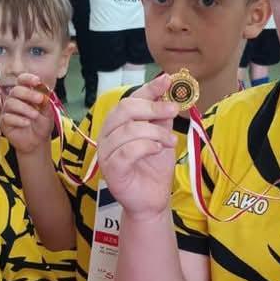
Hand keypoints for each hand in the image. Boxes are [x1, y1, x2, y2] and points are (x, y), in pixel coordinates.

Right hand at [0, 73, 54, 154]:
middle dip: (28, 93)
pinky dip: (18, 119)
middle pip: (15, 90)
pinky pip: (7, 117)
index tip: (37, 81)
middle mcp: (14, 99)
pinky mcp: (4, 122)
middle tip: (40, 99)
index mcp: (25, 94)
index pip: (22, 80)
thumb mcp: (48, 112)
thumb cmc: (41, 125)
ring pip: (11, 103)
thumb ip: (45, 101)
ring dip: (25, 108)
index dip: (28, 78)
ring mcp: (8, 110)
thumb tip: (44, 89)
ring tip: (35, 115)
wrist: (38, 142)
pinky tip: (27, 123)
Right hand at [97, 72, 179, 220]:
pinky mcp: (111, 170)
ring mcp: (106, 153)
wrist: (152, 200)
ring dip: (155, 132)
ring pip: (128, 130)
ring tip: (170, 141)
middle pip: (124, 110)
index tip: (167, 80)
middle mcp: (107, 135)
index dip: (148, 89)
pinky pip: (126, 152)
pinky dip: (145, 147)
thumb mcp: (161, 135)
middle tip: (173, 110)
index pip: (130, 99)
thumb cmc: (153, 168)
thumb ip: (161, 115)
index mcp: (117, 124)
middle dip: (152, 107)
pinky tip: (158, 150)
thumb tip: (168, 88)